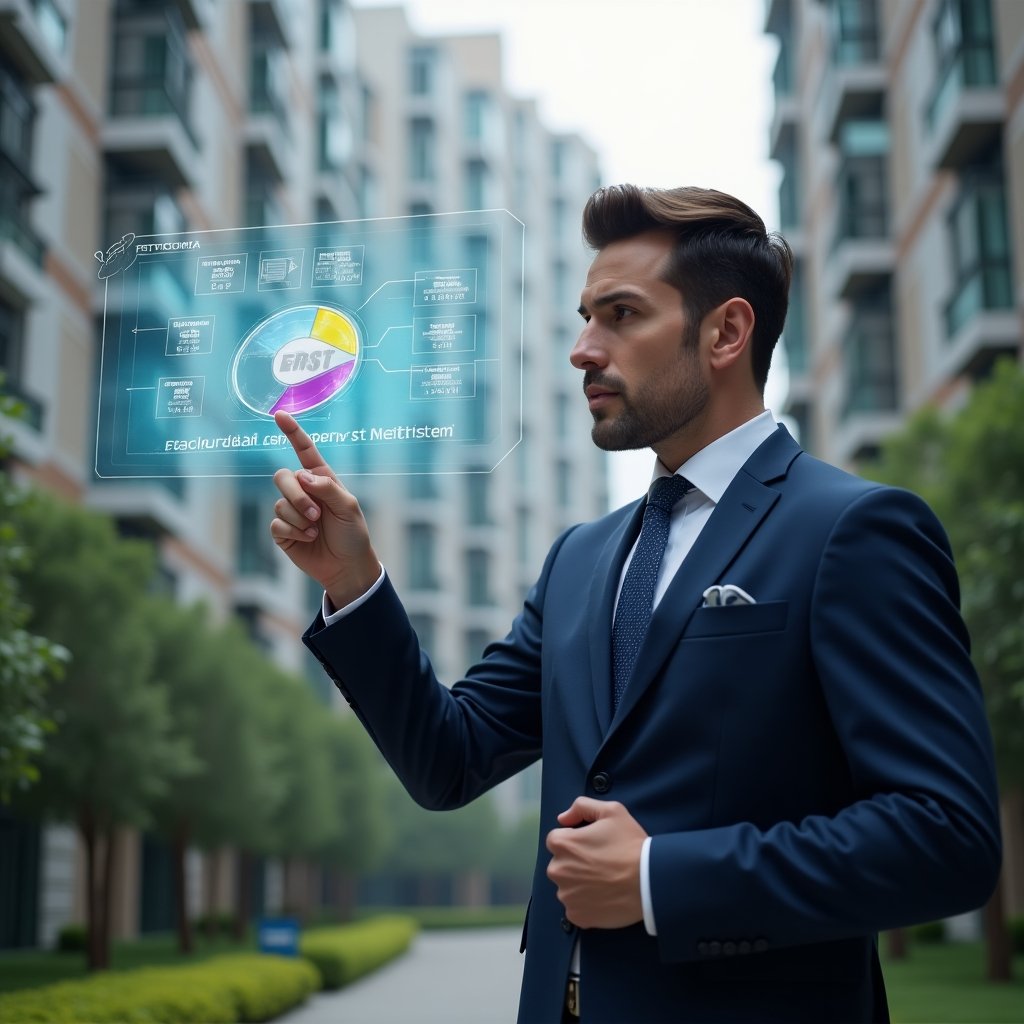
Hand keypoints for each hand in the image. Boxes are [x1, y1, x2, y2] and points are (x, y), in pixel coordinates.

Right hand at [270, 411, 380, 607]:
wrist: (347, 566)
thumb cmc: (353, 534)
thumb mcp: (348, 507)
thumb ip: (327, 488)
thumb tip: (301, 475)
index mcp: (321, 479)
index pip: (304, 450)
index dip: (292, 432)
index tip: (280, 414)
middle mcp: (304, 491)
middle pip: (283, 476)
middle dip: (296, 495)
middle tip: (315, 513)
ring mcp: (291, 511)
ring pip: (280, 503)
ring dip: (299, 518)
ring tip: (316, 529)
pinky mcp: (283, 531)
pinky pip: (276, 524)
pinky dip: (293, 532)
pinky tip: (308, 539)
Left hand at [545, 798, 646, 928]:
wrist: (649, 880)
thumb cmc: (630, 844)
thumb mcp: (611, 811)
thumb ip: (582, 806)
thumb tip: (563, 818)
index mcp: (562, 844)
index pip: (557, 840)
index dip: (575, 841)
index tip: (594, 846)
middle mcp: (557, 870)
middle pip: (560, 864)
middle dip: (575, 863)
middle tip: (600, 864)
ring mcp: (566, 896)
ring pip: (567, 887)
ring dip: (579, 884)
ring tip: (604, 882)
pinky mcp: (577, 916)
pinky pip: (575, 908)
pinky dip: (585, 904)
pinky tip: (604, 897)